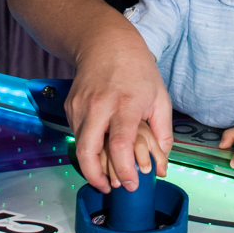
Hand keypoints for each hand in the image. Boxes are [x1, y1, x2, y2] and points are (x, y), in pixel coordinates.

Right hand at [66, 34, 172, 193]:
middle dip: (95, 177)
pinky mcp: (70, 107)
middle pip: (87, 151)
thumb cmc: (137, 70)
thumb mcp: (159, 98)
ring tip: (106, 173)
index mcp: (125, 104)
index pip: (120, 144)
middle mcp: (99, 106)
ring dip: (91, 164)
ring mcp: (80, 106)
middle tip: (108, 188)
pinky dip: (87, 147)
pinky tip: (99, 150)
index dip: (124, 169)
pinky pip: (77, 134)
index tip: (131, 184)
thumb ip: (163, 132)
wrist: (105, 43)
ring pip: (80, 145)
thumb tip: (162, 163)